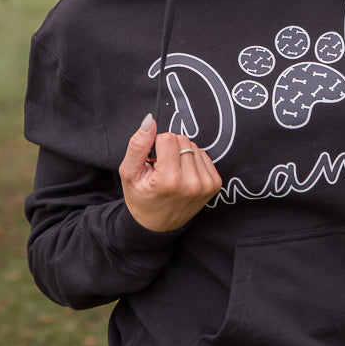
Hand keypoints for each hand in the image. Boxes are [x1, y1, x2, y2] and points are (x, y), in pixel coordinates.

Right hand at [119, 113, 222, 231]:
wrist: (157, 225)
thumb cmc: (141, 197)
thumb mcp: (129, 173)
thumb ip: (138, 145)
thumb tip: (150, 120)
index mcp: (169, 181)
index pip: (168, 138)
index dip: (156, 146)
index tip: (153, 162)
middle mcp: (192, 183)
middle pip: (182, 140)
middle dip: (169, 149)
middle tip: (162, 168)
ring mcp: (206, 185)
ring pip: (194, 146)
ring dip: (182, 154)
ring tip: (172, 172)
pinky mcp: (215, 184)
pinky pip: (204, 155)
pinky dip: (192, 160)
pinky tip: (184, 174)